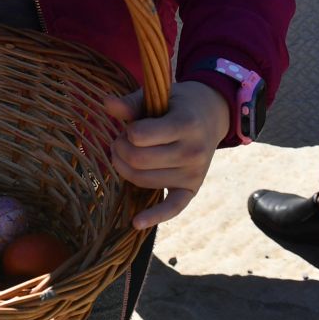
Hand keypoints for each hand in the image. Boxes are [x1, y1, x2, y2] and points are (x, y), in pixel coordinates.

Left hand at [103, 80, 230, 229]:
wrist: (212, 115)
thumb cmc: (178, 105)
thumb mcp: (159, 96)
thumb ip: (133, 103)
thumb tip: (106, 103)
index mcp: (185, 124)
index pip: (139, 136)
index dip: (127, 131)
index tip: (131, 126)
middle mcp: (193, 151)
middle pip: (138, 160)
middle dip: (121, 149)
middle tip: (122, 140)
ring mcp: (194, 173)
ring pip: (144, 181)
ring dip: (125, 169)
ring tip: (127, 154)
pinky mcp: (192, 189)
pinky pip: (173, 208)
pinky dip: (154, 216)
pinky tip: (136, 223)